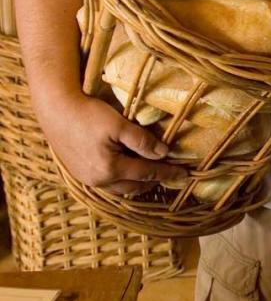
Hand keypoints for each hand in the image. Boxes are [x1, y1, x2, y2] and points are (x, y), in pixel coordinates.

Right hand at [35, 91, 187, 195]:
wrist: (56, 110)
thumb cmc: (88, 114)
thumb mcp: (118, 124)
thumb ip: (142, 141)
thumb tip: (163, 153)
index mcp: (110, 168)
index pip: (146, 173)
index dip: (167, 173)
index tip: (184, 174)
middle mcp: (98, 180)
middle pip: (133, 187)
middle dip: (153, 181)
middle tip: (169, 175)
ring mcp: (86, 179)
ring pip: (118, 189)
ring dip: (136, 184)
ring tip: (150, 177)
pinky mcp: (79, 173)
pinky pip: (106, 184)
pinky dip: (121, 182)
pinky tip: (126, 173)